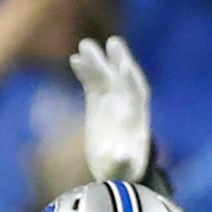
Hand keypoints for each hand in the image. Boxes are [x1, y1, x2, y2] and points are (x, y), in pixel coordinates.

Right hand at [71, 35, 149, 183]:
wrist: (115, 166)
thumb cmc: (122, 168)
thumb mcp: (123, 167)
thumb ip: (122, 160)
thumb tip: (121, 155)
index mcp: (137, 116)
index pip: (137, 92)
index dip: (130, 80)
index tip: (123, 67)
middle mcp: (126, 103)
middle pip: (122, 78)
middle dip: (118, 62)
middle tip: (111, 43)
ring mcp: (111, 99)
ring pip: (106, 75)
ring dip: (97, 61)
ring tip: (84, 45)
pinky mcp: (97, 99)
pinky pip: (92, 81)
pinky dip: (85, 71)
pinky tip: (74, 60)